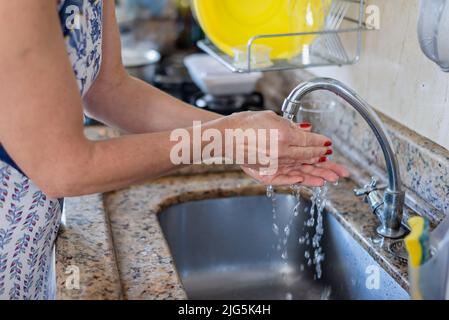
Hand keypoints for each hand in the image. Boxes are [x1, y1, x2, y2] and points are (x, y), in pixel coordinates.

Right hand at [226, 112, 349, 186]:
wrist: (225, 137)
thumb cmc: (245, 124)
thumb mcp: (271, 118)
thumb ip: (290, 126)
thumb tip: (306, 130)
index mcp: (286, 135)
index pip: (311, 141)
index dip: (321, 143)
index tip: (328, 144)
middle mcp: (283, 152)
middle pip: (310, 158)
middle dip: (326, 162)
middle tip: (340, 169)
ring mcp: (275, 164)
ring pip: (301, 170)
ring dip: (318, 175)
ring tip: (331, 179)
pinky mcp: (266, 171)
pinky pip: (285, 178)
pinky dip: (297, 180)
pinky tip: (307, 181)